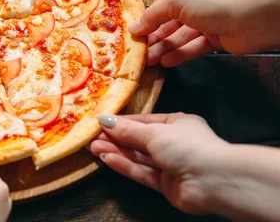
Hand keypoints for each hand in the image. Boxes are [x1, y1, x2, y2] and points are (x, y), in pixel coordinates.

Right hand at [91, 113, 227, 214]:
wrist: (214, 180)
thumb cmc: (189, 146)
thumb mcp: (154, 132)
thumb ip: (127, 129)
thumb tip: (104, 120)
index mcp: (177, 123)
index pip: (143, 122)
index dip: (122, 123)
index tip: (101, 122)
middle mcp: (174, 143)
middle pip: (139, 140)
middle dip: (116, 138)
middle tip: (92, 137)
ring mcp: (170, 165)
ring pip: (138, 157)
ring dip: (117, 152)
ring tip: (94, 148)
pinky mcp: (166, 185)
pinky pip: (142, 172)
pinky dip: (126, 166)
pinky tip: (109, 159)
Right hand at [129, 0, 279, 66]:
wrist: (253, 17)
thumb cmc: (213, 1)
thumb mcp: (176, 1)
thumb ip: (153, 14)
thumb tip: (135, 26)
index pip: (163, 2)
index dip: (148, 17)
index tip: (135, 31)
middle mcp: (199, 2)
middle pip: (170, 22)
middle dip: (154, 36)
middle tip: (139, 50)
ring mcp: (209, 22)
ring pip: (181, 36)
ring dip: (164, 48)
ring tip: (149, 60)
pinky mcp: (217, 39)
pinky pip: (194, 47)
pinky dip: (180, 54)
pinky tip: (167, 62)